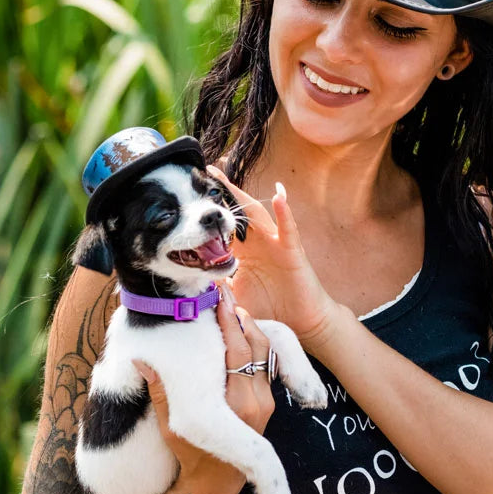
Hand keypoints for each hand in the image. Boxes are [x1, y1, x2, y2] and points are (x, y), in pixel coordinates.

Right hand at [134, 283, 275, 493]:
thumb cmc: (190, 456)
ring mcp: (266, 401)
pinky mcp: (268, 400)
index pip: (238, 352)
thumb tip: (142, 361)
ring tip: (226, 308)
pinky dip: (250, 344)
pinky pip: (263, 363)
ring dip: (247, 328)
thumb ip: (161, 394)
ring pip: (264, 352)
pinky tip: (234, 331)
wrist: (218, 482)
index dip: (230, 322)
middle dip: (240, 318)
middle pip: (256, 346)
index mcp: (236, 406)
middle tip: (222, 295)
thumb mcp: (171, 427)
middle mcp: (257, 401)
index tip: (219, 297)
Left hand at [208, 167, 338, 338]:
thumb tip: (193, 281)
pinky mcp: (292, 251)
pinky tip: (279, 196)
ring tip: (227, 178)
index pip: (223, 227)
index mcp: (244, 252)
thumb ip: (217, 286)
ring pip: (258, 215)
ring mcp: (276, 243)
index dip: (209, 213)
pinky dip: (285, 212)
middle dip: (222, 194)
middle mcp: (258, 242)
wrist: (301, 321)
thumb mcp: (235, 295)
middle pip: (237, 213)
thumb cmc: (270, 307)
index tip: (191, 195)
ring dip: (243, 196)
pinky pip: (288, 229)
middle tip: (205, 172)